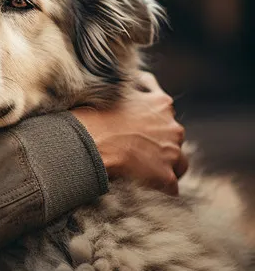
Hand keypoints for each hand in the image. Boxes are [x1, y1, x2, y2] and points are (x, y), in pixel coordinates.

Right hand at [72, 72, 187, 195]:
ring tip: (145, 170)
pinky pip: (171, 187)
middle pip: (175, 137)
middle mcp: (173, 127)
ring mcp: (172, 152)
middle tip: (136, 148)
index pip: (166, 110)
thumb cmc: (96, 116)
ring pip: (179, 163)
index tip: (137, 126)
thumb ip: (133, 90)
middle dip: (160, 143)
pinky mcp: (166, 176)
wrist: (91, 142)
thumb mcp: (115, 91)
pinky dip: (159, 186)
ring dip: (165, 165)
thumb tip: (136, 84)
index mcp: (162, 103)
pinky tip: (143, 184)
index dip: (151, 120)